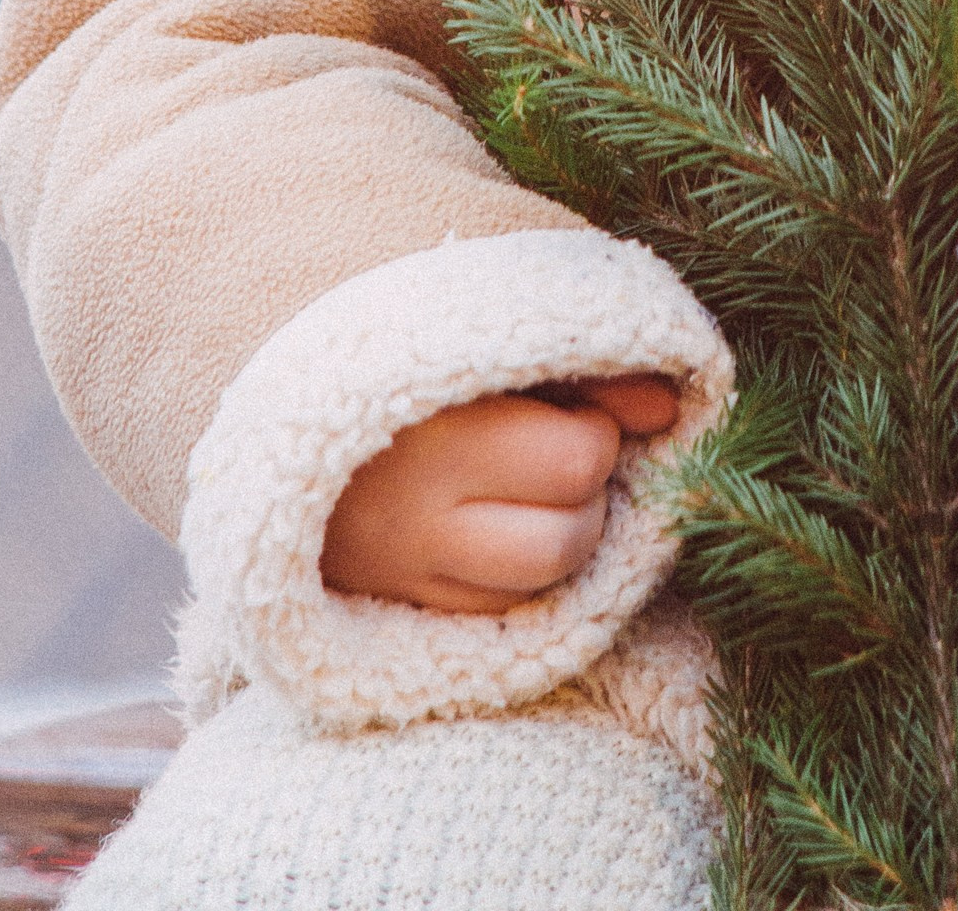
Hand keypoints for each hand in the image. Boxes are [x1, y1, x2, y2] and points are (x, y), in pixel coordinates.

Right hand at [322, 374, 682, 611]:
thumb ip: (587, 370)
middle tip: (555, 453)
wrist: (283, 421)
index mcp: (440, 433)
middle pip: (567, 537)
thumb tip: (673, 406)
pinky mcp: (401, 613)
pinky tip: (499, 531)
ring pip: (540, 587)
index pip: (578, 457)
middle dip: (585, 494)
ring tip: (530, 493)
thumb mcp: (493, 343)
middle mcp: (419, 520)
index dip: (596, 430)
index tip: (570, 407)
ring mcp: (407, 578)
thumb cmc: (408, 362)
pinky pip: (499, 614)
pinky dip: (521, 581)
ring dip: (561, 540)